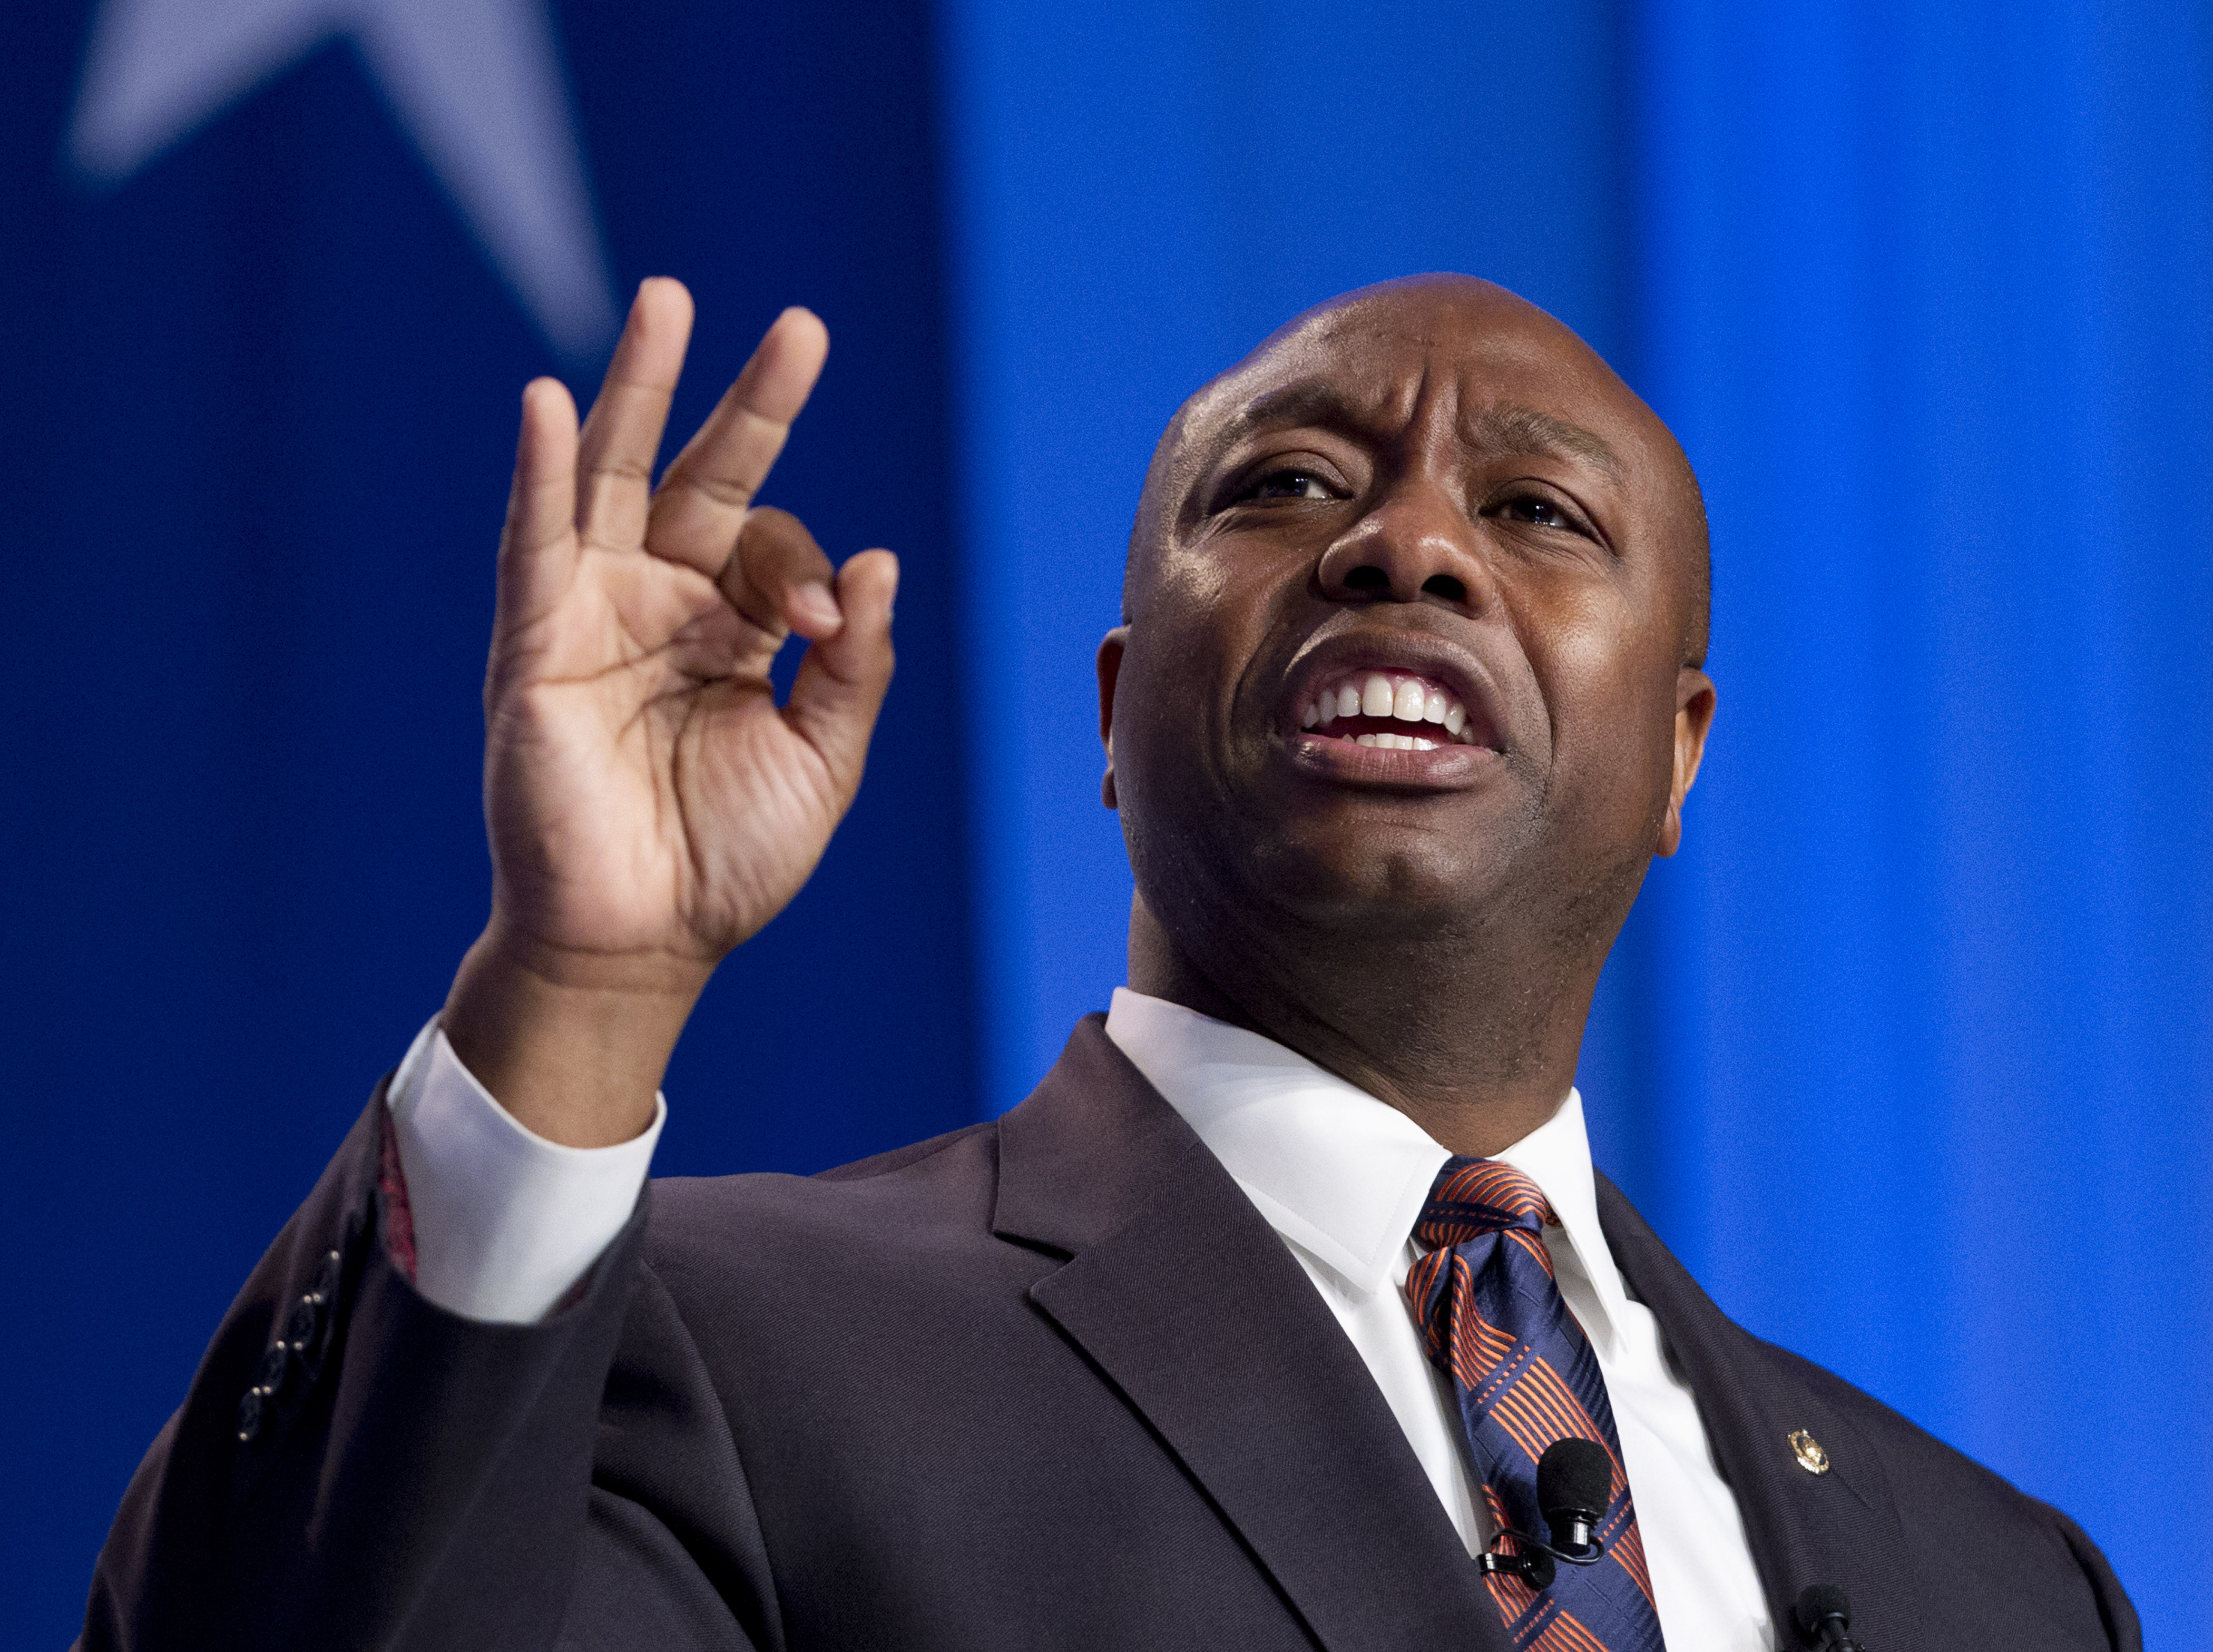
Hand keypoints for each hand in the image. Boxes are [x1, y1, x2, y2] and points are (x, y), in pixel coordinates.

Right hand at [442, 280, 896, 1144]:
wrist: (645, 942)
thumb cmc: (730, 860)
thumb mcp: (821, 761)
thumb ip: (852, 666)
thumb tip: (877, 558)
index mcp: (731, 630)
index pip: (775, 551)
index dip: (803, 572)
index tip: (816, 622)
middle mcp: (661, 605)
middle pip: (702, 479)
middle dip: (745, 404)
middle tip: (800, 326)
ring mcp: (593, 616)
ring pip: (612, 482)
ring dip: (634, 393)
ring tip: (666, 302)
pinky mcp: (534, 644)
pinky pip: (536, 547)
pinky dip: (541, 476)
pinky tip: (549, 403)